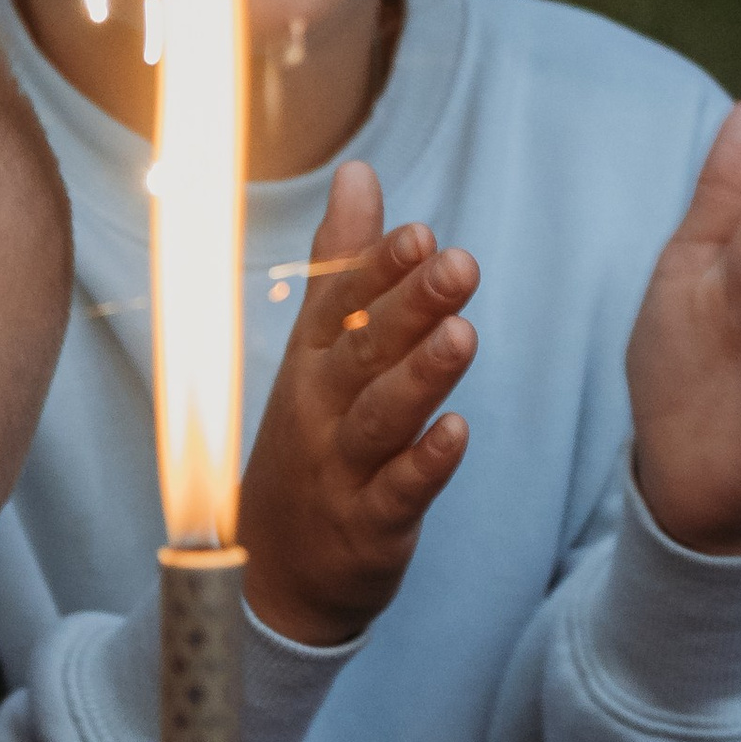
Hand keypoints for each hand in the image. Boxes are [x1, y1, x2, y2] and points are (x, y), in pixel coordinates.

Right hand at [238, 164, 475, 646]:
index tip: (419, 233)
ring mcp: (340, 469)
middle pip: (362, 351)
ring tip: (463, 336)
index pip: (339, 305)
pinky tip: (457, 433)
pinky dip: (424, 464)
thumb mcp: (315, 349)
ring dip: (420, 377)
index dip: (377, 270)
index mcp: (309, 361)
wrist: (277, 570)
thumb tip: (360, 172)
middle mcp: (319, 408)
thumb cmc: (311, 440)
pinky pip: (396, 493)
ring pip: (379, 418)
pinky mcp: (368, 526)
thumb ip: (342, 262)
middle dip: (409, 307)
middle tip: (458, 264)